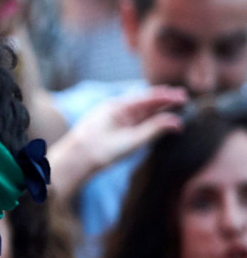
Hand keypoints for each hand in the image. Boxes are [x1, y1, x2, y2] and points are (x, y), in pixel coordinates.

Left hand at [48, 85, 187, 197]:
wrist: (75, 161)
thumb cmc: (100, 150)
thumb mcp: (131, 140)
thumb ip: (154, 130)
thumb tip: (177, 121)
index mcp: (118, 106)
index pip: (147, 98)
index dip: (166, 96)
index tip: (183, 96)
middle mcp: (115, 109)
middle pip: (144, 102)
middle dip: (163, 100)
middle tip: (184, 97)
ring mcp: (113, 118)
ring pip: (139, 111)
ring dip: (156, 109)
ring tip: (174, 105)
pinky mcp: (111, 128)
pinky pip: (132, 120)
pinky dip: (146, 119)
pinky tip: (155, 119)